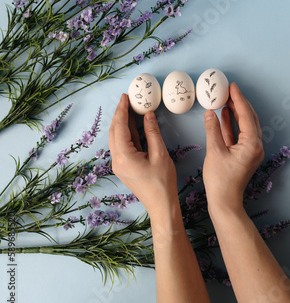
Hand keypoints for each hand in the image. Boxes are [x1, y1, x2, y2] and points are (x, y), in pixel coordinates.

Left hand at [109, 93, 178, 219]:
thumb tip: (148, 114)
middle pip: (114, 131)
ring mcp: (119, 164)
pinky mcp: (124, 167)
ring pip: (116, 138)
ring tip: (130, 108)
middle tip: (127, 99)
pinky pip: (122, 145)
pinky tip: (134, 125)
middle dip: (119, 114)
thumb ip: (152, 132)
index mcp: (124, 156)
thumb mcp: (160, 154)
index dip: (122, 110)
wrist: (161, 205)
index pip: (120, 127)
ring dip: (122, 123)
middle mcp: (117, 160)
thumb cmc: (162, 182)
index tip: (125, 96)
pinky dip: (126, 133)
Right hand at [203, 82, 263, 216]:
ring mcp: (250, 151)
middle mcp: (255, 146)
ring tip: (225, 99)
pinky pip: (238, 134)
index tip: (232, 87)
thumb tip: (210, 112)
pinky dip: (231, 124)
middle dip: (239, 103)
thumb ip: (212, 130)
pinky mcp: (243, 154)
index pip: (246, 116)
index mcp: (252, 145)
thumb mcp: (214, 151)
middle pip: (249, 118)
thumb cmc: (220, 181)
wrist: (224, 202)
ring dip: (235, 112)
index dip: (238, 99)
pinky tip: (222, 114)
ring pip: (244, 125)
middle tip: (229, 90)